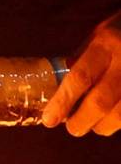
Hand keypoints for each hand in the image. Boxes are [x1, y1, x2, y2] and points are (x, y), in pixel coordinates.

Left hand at [43, 14, 120, 135]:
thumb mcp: (100, 34)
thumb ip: (83, 57)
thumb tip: (60, 87)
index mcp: (107, 42)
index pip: (80, 77)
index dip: (63, 101)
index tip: (49, 119)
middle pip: (101, 102)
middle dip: (81, 121)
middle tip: (72, 128)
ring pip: (120, 116)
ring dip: (103, 126)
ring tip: (94, 125)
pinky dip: (119, 123)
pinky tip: (113, 120)